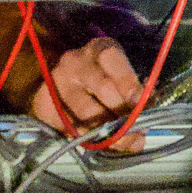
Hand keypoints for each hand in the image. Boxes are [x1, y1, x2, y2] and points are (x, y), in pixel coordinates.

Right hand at [29, 37, 144, 143]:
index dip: (128, 81)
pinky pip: (69, 127)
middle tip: (138, 131)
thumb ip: (133, 89)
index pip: (112, 59)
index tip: (140, 101)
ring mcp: (57, 82)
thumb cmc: (101, 76)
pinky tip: (102, 142)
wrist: (62, 81)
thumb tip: (147, 111)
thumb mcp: (119, 73)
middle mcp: (75, 62)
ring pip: (86, 113)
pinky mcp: (44, 103)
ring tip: (127, 142)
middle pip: (102, 88)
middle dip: (123, 112)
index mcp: (99, 49)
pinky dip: (89, 139)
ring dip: (110, 132)